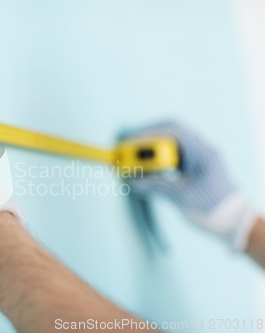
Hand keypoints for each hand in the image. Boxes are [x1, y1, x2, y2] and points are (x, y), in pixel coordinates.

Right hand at [126, 122, 257, 250]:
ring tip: (133, 156)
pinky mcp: (195, 166)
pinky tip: (147, 166)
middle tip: (128, 147)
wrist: (233, 222)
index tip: (130, 142)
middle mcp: (202, 150)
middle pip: (170, 133)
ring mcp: (199, 157)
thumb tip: (131, 181)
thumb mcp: (180, 197)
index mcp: (202, 153)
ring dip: (151, 147)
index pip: (173, 131)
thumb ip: (154, 186)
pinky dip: (158, 157)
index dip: (149, 133)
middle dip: (147, 138)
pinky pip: (174, 154)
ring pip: (171, 143)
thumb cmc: (212, 209)